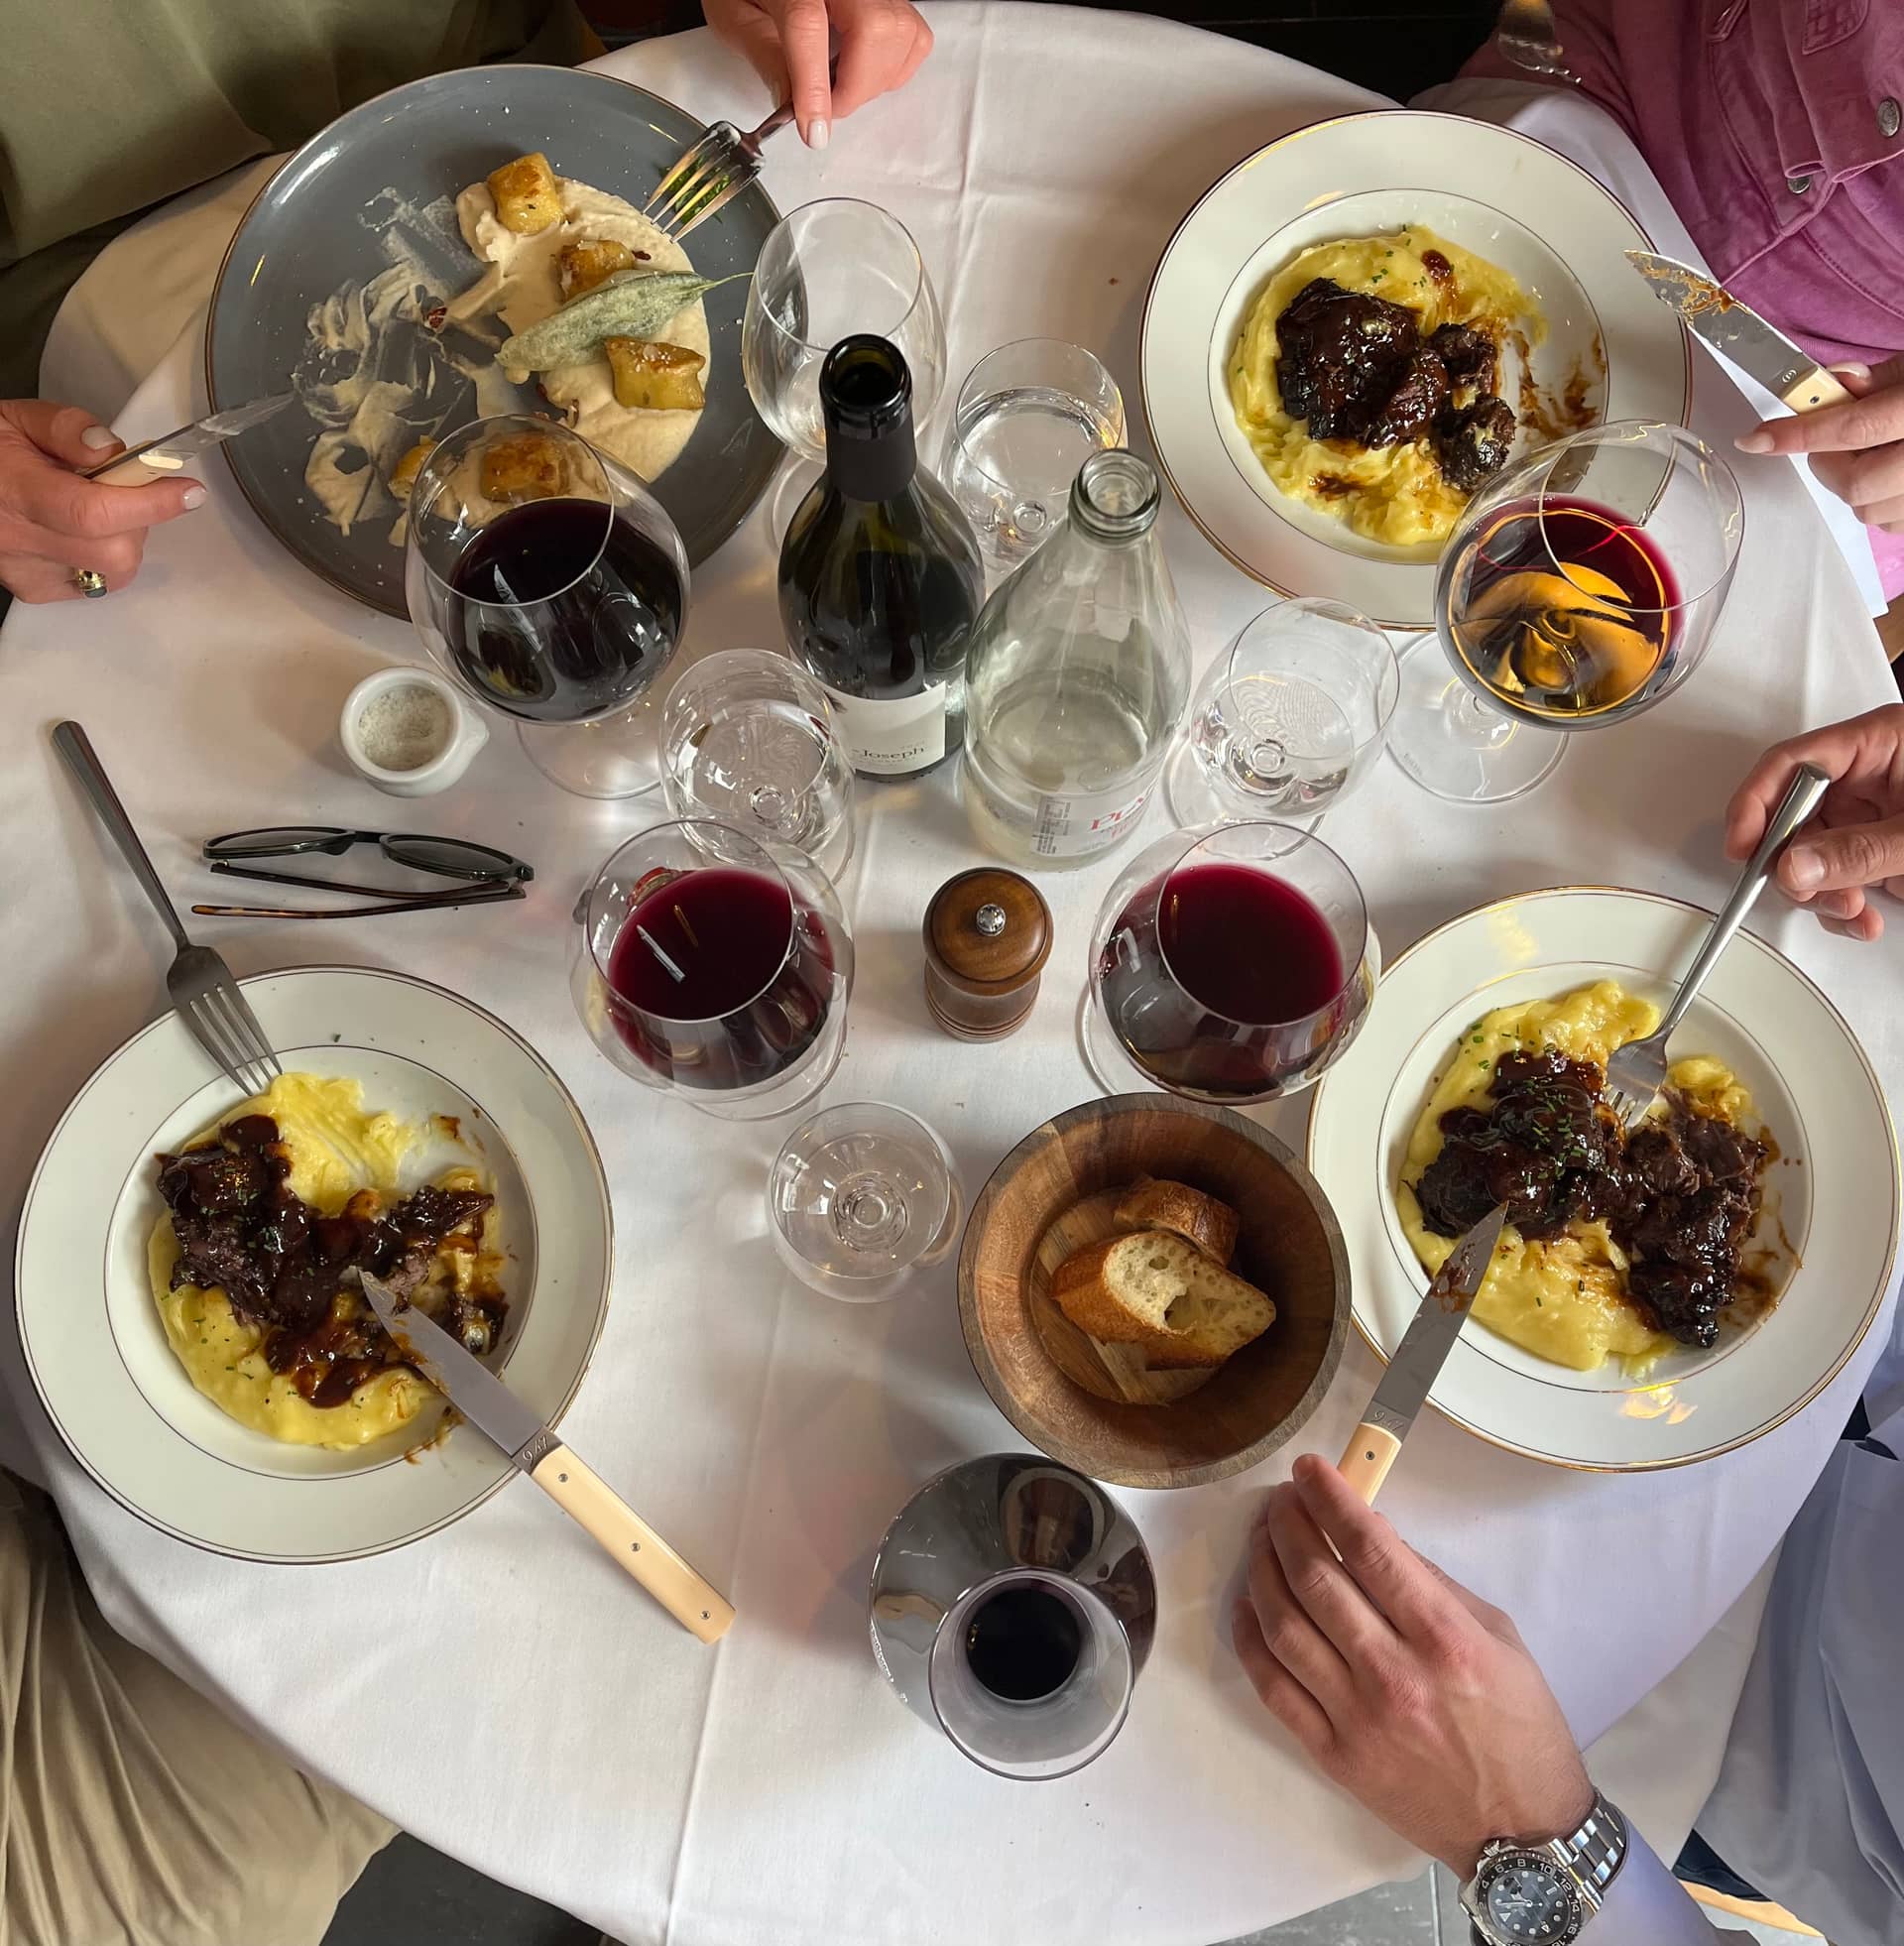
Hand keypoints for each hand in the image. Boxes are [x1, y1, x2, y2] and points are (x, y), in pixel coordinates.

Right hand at [0, 400, 201, 602]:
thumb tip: (111, 450)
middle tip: (125, 490)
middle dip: (139, 520)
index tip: (188, 492)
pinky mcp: (35, 590)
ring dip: (126, 540)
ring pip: (113, 573)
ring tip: (101, 510)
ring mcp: (27, 571)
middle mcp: (20, 540)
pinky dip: (107, 559)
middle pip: (114, 551)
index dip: (150, 504)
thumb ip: (66, 427)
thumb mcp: (18, 419)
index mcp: (16, 491)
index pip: (94, 512)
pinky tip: (85, 534)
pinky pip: (98, 584)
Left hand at [704, 0, 931, 147]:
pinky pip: (914, 36)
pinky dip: (896, 68)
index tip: (815, 130)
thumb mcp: (735, 12)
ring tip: (843, 86)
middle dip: (855, 87)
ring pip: (901, 33)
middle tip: (828, 109)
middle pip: (872, 29)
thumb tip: (790, 101)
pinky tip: (866, 70)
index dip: (814, 87)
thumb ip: (761, 51)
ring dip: (876, 80)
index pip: (809, 27)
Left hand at [1231, 1454, 1592, 1879]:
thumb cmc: (1520, 1726)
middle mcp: (1393, 1674)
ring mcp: (1356, 1718)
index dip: (1331, 1498)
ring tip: (1263, 1539)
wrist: (1519, 1833)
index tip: (1308, 1469)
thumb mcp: (1498, 1636)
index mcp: (1443, 1639)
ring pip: (1282, 1625)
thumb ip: (1432, 1582)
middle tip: (1283, 1498)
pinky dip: (1251, 1636)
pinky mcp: (1332, 1755)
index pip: (1369, 1549)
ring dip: (1262, 1569)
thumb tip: (1373, 1532)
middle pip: (1315, 1578)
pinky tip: (1250, 1604)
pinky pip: (1272, 1685)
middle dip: (1288, 1523)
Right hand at [1725, 704, 1903, 941]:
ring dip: (1822, 891)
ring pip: (1812, 849)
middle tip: (1809, 894)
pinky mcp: (1884, 843)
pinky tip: (1863, 917)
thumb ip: (1858, 851)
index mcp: (1882, 741)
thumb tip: (1790, 867)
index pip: (1792, 763)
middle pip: (1795, 811)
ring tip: (1852, 913)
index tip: (1744, 850)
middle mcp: (1872, 770)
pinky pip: (1840, 870)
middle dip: (1797, 863)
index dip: (1757, 805)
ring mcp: (1877, 808)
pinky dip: (1843, 900)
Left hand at [1735, 355, 1903, 532]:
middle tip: (1827, 442)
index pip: (1855, 427)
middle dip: (1829, 464)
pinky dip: (1882, 505)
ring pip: (1872, 512)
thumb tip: (1830, 383)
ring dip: (1856, 486)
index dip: (1799, 435)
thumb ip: (1880, 378)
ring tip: (1875, 453)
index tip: (1756, 439)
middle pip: (1857, 485)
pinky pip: (1895, 525)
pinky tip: (1895, 476)